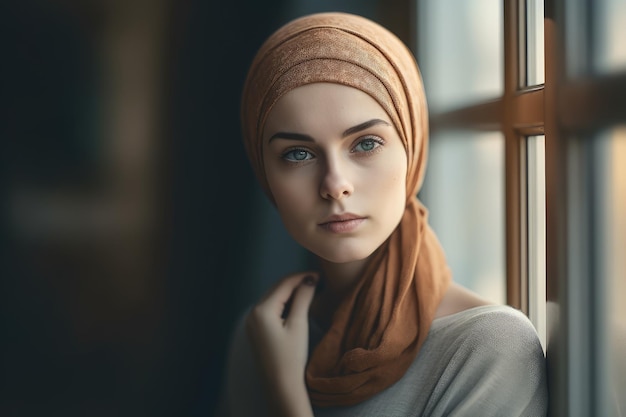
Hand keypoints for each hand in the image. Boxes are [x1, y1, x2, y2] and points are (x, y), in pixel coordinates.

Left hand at [246, 272, 318, 416]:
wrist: (280, 385)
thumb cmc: (291, 357)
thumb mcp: (298, 325)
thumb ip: (303, 299)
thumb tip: (309, 280)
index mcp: (262, 310)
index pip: (284, 284)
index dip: (302, 277)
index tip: (319, 274)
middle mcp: (253, 313)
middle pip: (277, 289)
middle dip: (296, 282)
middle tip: (317, 280)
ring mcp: (252, 322)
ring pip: (273, 297)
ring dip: (290, 292)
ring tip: (310, 290)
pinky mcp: (256, 330)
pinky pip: (270, 308)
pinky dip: (283, 303)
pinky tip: (297, 303)